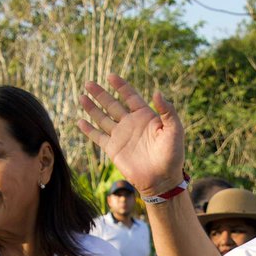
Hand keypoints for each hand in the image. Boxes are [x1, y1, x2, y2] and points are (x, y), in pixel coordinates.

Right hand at [77, 74, 184, 196]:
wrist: (162, 179)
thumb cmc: (172, 155)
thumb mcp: (175, 130)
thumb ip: (168, 111)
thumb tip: (157, 92)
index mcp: (145, 116)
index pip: (130, 96)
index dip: (121, 86)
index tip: (111, 76)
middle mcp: (131, 123)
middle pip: (112, 104)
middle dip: (100, 94)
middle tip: (88, 83)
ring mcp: (120, 136)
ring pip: (102, 118)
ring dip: (92, 108)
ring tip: (82, 96)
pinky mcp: (113, 149)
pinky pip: (98, 136)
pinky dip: (88, 129)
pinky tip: (80, 121)